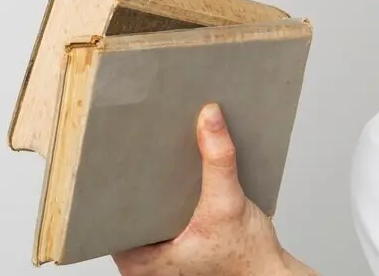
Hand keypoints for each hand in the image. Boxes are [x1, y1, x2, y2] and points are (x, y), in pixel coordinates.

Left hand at [113, 104, 313, 275]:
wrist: (267, 272)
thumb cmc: (246, 257)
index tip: (121, 151)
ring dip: (154, 186)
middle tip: (143, 145)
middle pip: (127, 209)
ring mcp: (156, 256)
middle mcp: (143, 262)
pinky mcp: (171, 247)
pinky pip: (159, 215)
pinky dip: (168, 195)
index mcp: (140, 262)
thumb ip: (219, 161)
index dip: (115, 182)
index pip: (111, 214)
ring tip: (159, 155)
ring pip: (143, 211)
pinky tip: (176, 175)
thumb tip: (209, 119)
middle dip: (138, 179)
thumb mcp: (230, 203)